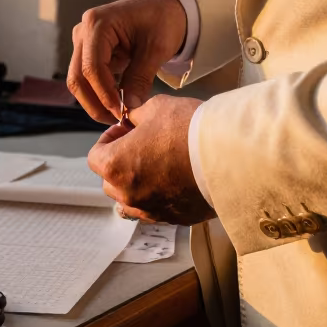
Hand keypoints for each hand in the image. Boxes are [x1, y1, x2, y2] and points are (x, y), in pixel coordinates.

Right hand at [67, 0, 186, 123]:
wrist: (163, 8)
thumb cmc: (161, 20)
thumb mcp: (156, 49)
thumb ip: (140, 77)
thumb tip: (129, 106)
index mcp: (98, 23)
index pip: (91, 68)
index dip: (104, 94)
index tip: (120, 112)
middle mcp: (83, 31)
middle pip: (77, 77)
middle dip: (95, 103)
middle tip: (116, 119)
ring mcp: (82, 41)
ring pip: (78, 80)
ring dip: (95, 101)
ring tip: (118, 113)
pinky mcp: (87, 51)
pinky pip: (86, 78)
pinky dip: (99, 93)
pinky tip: (117, 102)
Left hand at [87, 95, 213, 225]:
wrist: (230, 154)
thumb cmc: (189, 128)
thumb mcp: (156, 107)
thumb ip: (136, 115)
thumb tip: (131, 119)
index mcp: (115, 166)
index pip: (95, 156)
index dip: (108, 139)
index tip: (125, 130)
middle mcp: (128, 194)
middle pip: (110, 181)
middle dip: (121, 162)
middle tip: (142, 144)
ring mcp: (151, 210)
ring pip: (131, 200)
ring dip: (137, 183)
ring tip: (158, 164)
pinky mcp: (175, 219)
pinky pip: (157, 208)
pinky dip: (160, 196)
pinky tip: (177, 178)